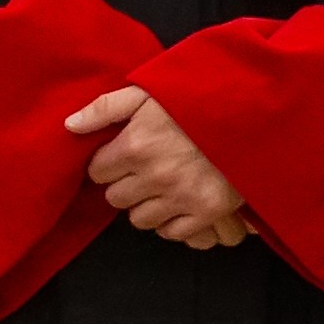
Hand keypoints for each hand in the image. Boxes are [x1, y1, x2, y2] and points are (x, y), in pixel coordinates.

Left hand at [65, 86, 247, 245]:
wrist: (254, 112)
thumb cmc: (198, 98)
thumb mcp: (149, 91)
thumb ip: (106, 108)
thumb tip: (70, 126)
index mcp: (135, 145)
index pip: (98, 171)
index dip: (109, 162)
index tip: (123, 155)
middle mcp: (153, 176)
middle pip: (116, 198)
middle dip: (125, 184)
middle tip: (143, 170)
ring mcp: (180, 197)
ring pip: (140, 219)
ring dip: (147, 205)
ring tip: (163, 186)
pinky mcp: (206, 212)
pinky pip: (172, 232)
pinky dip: (172, 221)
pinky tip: (179, 202)